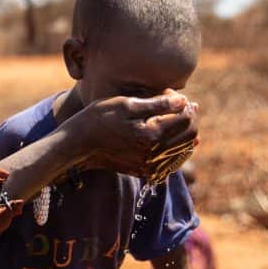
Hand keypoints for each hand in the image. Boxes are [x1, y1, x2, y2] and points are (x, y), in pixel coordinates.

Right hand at [72, 92, 198, 176]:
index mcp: (152, 136)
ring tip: (175, 118)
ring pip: (183, 151)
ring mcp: (150, 167)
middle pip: (189, 136)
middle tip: (180, 105)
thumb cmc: (98, 119)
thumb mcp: (126, 104)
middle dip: (188, 119)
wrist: (78, 144)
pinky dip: (175, 149)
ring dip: (183, 134)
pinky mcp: (144, 172)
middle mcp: (155, 155)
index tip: (177, 96)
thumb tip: (184, 101)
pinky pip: (171, 163)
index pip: (187, 119)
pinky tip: (168, 138)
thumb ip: (158, 103)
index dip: (187, 105)